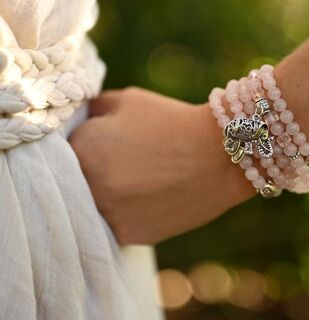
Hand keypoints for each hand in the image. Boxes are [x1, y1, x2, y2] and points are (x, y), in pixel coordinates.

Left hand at [69, 87, 253, 244]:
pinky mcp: (129, 235)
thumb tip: (80, 120)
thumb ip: (93, 109)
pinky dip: (124, 211)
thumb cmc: (172, 121)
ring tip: (136, 179)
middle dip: (93, 170)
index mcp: (82, 147)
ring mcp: (108, 214)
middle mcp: (88, 185)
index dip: (84, 145)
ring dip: (107, 193)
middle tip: (122, 162)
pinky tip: (145, 196)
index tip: (104, 144)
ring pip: (92, 204)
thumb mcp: (128, 100)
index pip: (63, 150)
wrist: (219, 154)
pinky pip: (113, 222)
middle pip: (74, 180)